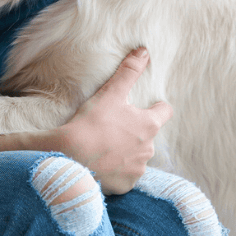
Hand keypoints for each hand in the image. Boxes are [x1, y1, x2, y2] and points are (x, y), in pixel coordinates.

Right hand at [54, 47, 171, 194]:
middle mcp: (149, 148)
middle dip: (135, 132)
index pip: (165, 112)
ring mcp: (138, 169)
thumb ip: (129, 71)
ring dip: (126, 152)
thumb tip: (144, 50)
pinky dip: (116, 170)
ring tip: (104, 146)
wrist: (71, 158)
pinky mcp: (126, 185)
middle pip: (148, 136)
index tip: (149, 106)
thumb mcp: (110, 93)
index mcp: (148, 124)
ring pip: (137, 157)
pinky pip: (125, 176)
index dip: (157, 107)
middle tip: (113, 127)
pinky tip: (101, 164)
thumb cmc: (91, 123)